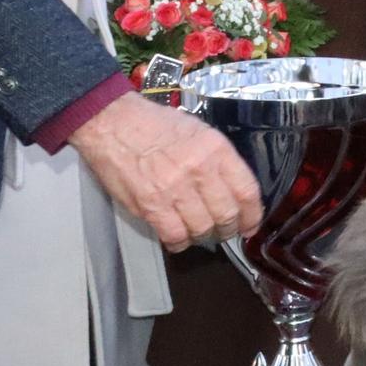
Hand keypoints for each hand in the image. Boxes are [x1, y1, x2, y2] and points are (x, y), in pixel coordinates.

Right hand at [70, 94, 262, 251]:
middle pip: (226, 214)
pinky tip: (179, 237)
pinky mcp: (150, 205)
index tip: (250, 223)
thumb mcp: (200, 131)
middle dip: (230, 228)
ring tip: (200, 233)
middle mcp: (199, 170)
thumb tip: (232, 189)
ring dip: (204, 235)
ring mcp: (174, 189)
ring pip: (202, 228)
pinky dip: (179, 242)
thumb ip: (218, 159)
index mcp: (215, 149)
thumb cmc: (156, 125)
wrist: (113, 122)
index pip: (247, 190)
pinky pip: (174, 235)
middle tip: (225, 231)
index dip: (253, 214)